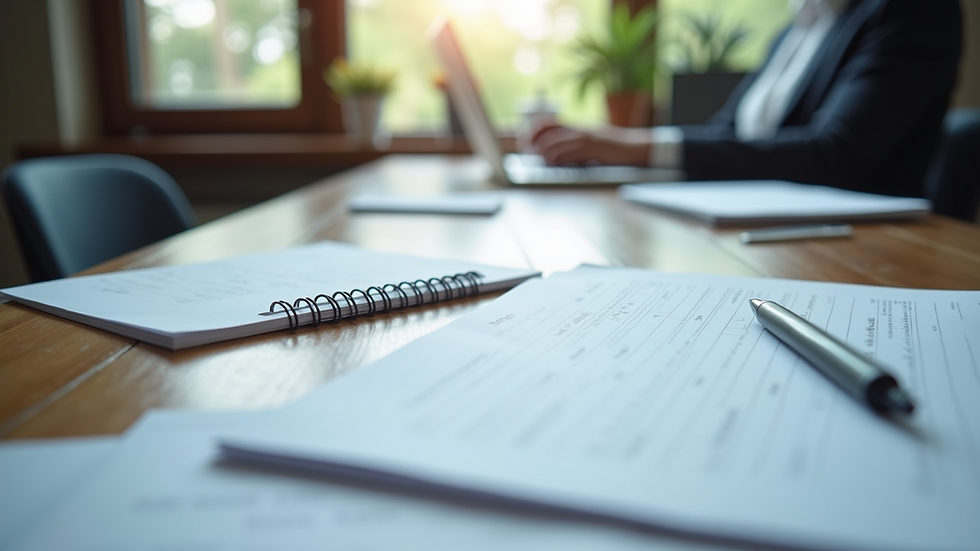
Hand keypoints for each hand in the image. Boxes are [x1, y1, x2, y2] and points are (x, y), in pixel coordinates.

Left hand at [528, 122, 653, 166]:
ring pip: (555, 142)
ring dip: (543, 152)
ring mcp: (585, 138)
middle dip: (533, 141)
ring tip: (540, 160)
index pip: (548, 122)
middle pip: (547, 130)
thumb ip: (572, 144)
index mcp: (576, 127)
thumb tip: (551, 154)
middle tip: (528, 152)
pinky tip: (552, 163)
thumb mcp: (589, 141)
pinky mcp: (591, 148)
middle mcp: (578, 129)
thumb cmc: (611, 149)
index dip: (533, 130)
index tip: (525, 142)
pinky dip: (556, 158)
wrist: (633, 148)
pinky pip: (568, 152)